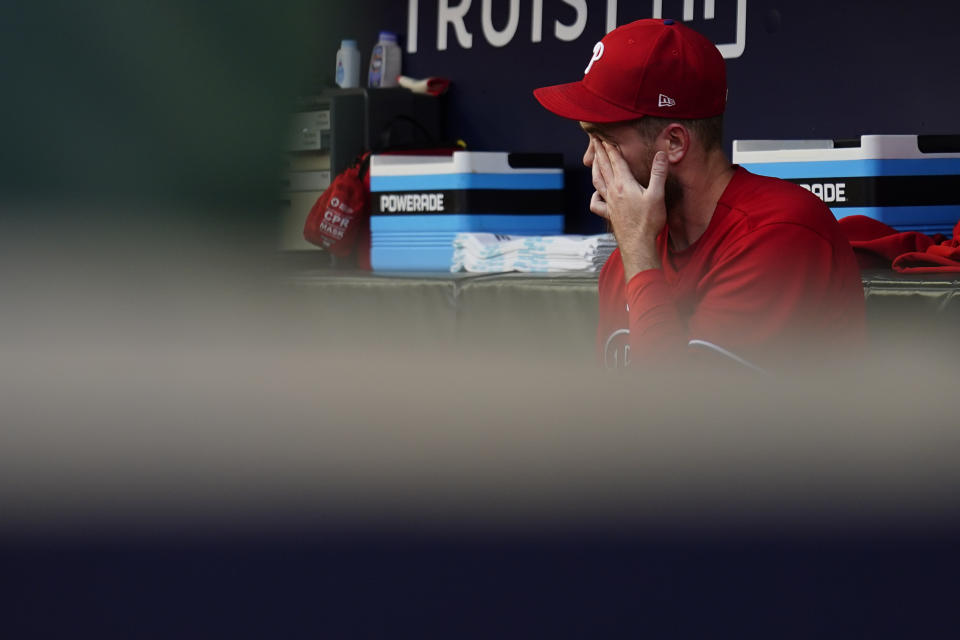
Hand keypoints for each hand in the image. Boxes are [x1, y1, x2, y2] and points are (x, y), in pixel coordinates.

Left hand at [590, 139, 668, 279]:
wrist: (638, 244)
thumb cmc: (648, 222)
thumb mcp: (657, 195)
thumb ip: (658, 173)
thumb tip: (661, 154)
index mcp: (624, 185)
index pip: (616, 161)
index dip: (610, 148)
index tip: (604, 137)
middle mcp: (613, 192)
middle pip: (603, 168)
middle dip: (599, 153)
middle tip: (595, 142)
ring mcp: (609, 204)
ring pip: (597, 182)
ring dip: (595, 170)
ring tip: (592, 161)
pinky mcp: (609, 214)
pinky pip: (596, 203)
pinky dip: (594, 196)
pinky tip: (596, 194)